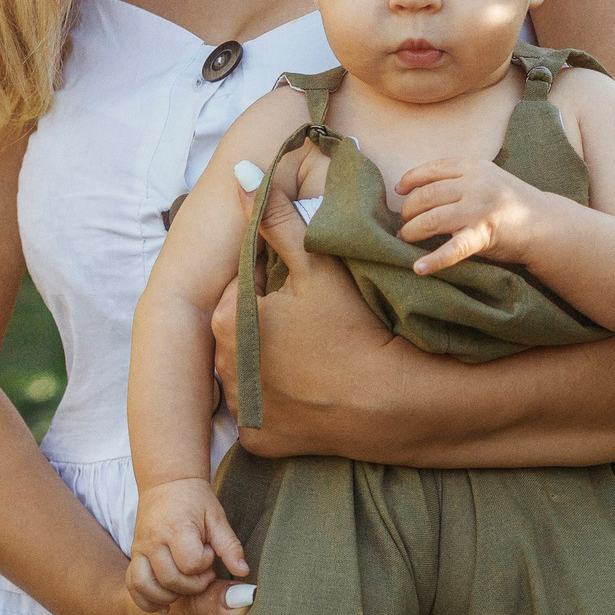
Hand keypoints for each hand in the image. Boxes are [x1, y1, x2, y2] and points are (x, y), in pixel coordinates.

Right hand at [127, 478, 247, 610]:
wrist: (167, 482)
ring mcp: (140, 548)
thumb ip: (229, 546)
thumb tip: (243, 571)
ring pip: (146, 586)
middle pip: (170, 580)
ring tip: (185, 586)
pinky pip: (132, 585)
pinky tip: (164, 604)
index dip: (205, 564)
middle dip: (192, 585)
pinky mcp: (134, 555)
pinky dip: (146, 600)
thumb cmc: (195, 500)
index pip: (190, 563)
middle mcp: (153, 540)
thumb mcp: (216, 518)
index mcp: (176, 528)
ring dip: (169, 595)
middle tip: (203, 572)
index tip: (209, 553)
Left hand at [210, 168, 402, 456]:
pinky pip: (258, 413)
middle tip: (310, 323)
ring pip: (245, 370)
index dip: (272, 284)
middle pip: (239, 329)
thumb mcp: (317, 264)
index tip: (303, 291)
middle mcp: (223, 367)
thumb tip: (242, 172)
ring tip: (308, 353)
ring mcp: (240, 410)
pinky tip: (303, 390)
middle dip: (264, 321)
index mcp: (228, 320)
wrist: (392, 401)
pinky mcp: (259, 441)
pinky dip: (274, 402)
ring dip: (265, 360)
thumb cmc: (354, 325)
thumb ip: (276, 218)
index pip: (240, 288)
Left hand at [393, 158, 549, 274]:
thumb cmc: (511, 202)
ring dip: (412, 232)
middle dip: (408, 211)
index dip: (411, 179)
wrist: (545, 224)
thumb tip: (416, 190)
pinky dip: (433, 260)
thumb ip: (459, 180)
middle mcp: (475, 184)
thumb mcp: (487, 179)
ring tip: (405, 239)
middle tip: (402, 224)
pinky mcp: (483, 234)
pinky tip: (418, 268)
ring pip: (431, 219)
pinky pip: (452, 249)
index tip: (398, 190)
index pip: (432, 169)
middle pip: (426, 196)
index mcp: (474, 166)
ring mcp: (479, 209)